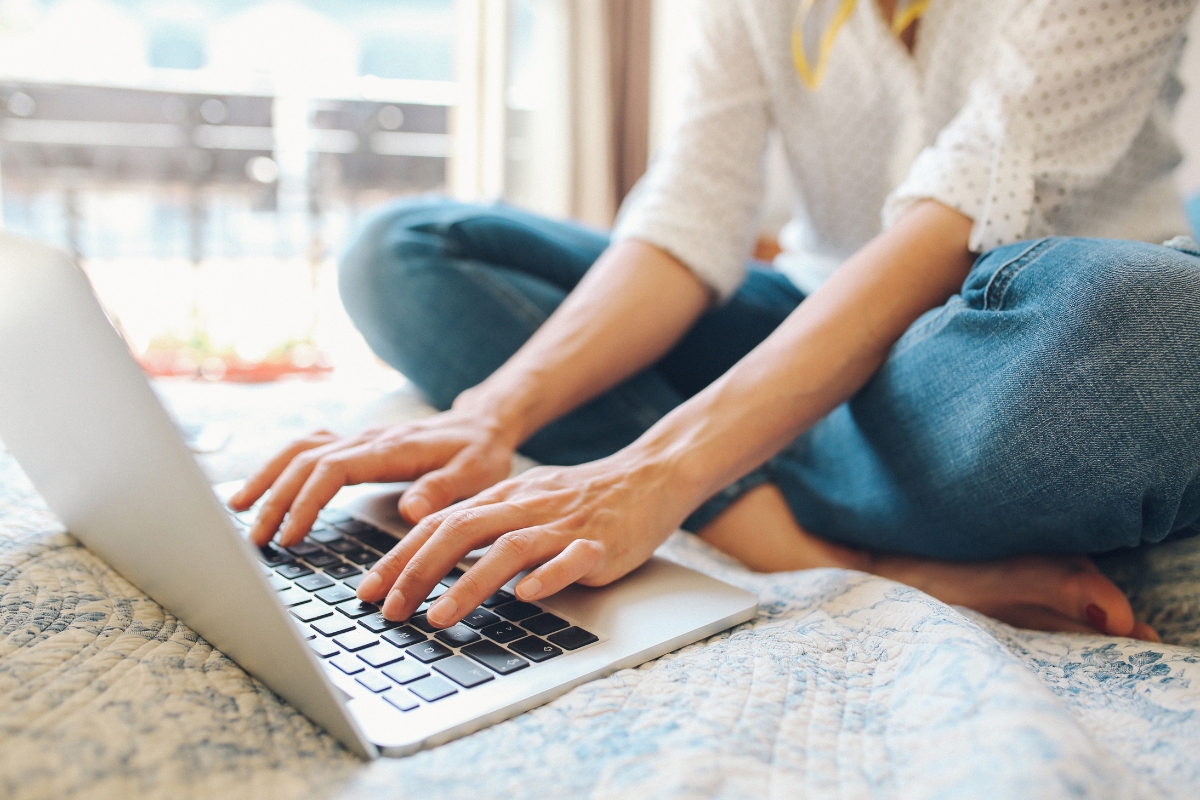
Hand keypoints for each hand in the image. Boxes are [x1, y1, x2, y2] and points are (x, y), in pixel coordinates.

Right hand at [228, 409, 517, 547]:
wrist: (485, 423)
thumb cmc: (481, 452)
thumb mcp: (476, 474)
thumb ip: (442, 491)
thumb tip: (410, 512)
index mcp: (391, 449)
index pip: (333, 470)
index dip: (306, 502)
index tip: (290, 537)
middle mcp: (369, 439)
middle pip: (306, 460)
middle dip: (275, 498)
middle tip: (254, 539)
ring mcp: (360, 439)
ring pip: (300, 450)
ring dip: (268, 477)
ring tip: (240, 510)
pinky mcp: (357, 445)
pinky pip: (310, 449)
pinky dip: (282, 467)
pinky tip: (265, 490)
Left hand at [355, 449, 691, 627]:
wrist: (648, 477)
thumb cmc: (581, 497)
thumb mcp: (524, 501)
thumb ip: (483, 525)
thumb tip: (431, 557)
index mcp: (503, 498)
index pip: (439, 523)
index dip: (399, 556)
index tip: (369, 591)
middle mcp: (525, 507)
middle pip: (461, 531)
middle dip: (418, 572)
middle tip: (391, 610)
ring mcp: (562, 526)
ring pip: (507, 549)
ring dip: (467, 584)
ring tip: (438, 617)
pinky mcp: (599, 543)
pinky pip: (571, 559)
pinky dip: (547, 577)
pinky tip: (526, 597)